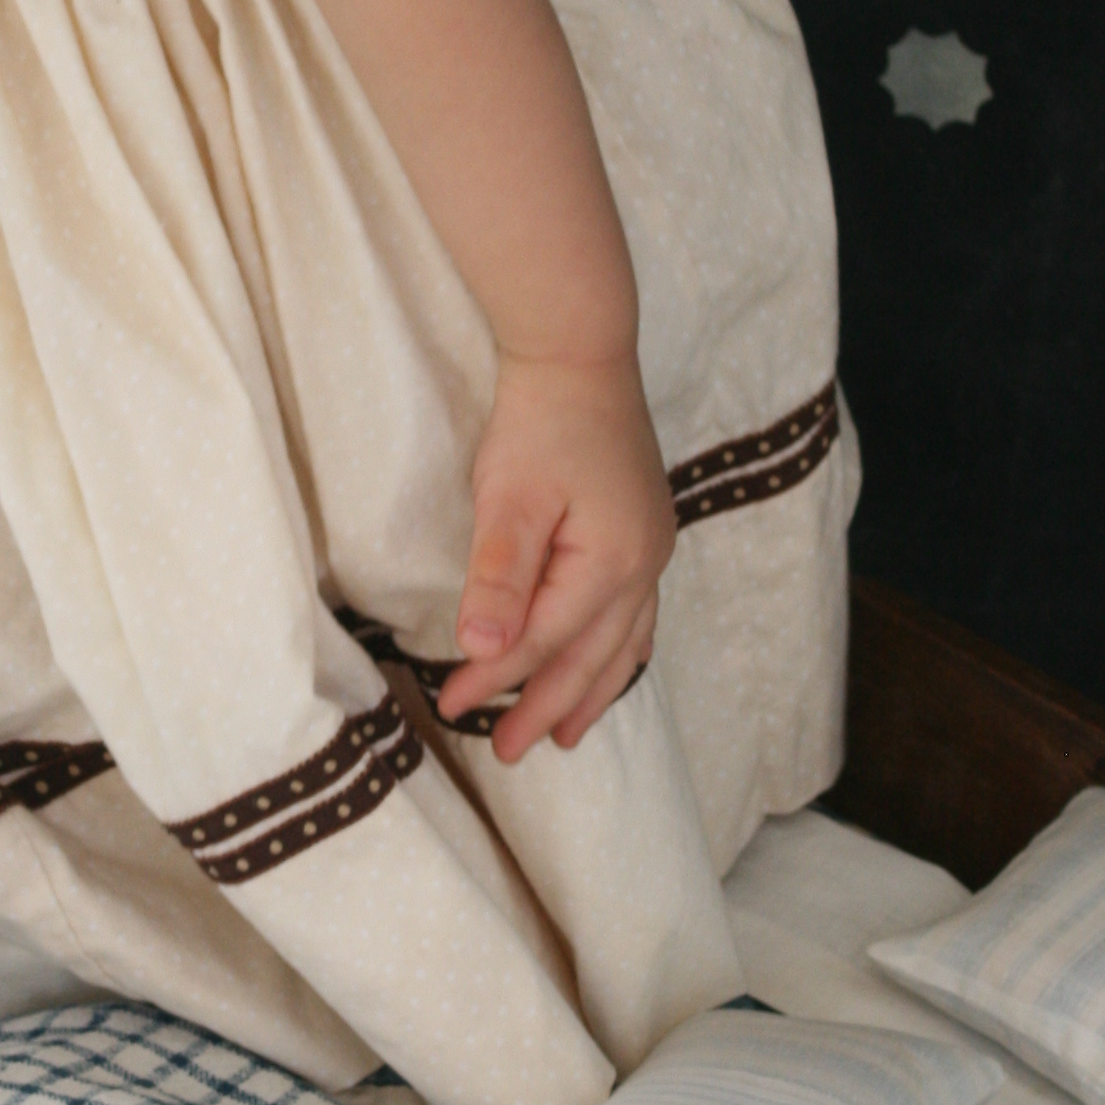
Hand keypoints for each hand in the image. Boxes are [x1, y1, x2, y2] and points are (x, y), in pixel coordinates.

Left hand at [436, 351, 677, 762]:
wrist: (582, 353)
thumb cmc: (540, 422)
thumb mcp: (509, 499)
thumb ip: (499, 579)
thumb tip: (483, 651)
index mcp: (610, 563)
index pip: (542, 640)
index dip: (496, 678)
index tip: (452, 706)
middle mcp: (644, 565)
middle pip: (591, 656)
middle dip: (548, 705)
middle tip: (509, 751)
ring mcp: (652, 549)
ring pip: (624, 643)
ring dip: (592, 691)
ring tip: (564, 734)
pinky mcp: (645, 532)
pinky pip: (636, 615)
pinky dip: (616, 652)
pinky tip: (606, 665)